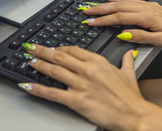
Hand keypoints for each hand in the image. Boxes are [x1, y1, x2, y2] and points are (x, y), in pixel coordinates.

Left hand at [20, 45, 145, 130]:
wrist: (133, 114)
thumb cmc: (130, 96)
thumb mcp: (129, 74)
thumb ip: (126, 61)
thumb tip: (128, 53)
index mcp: (99, 62)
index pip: (74, 50)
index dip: (60, 48)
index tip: (53, 47)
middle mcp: (87, 70)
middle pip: (61, 57)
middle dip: (43, 51)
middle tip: (31, 47)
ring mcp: (80, 85)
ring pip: (54, 71)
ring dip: (39, 65)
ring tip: (29, 60)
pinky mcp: (76, 100)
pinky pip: (53, 93)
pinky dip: (38, 89)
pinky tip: (28, 85)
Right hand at [84, 0, 161, 48]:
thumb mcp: (160, 41)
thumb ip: (141, 36)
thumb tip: (123, 34)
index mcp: (146, 18)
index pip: (119, 18)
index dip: (103, 20)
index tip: (91, 22)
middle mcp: (145, 9)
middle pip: (117, 7)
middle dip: (100, 9)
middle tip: (86, 11)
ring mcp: (147, 6)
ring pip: (123, 2)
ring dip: (107, 3)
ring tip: (94, 5)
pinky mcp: (149, 6)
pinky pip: (130, 0)